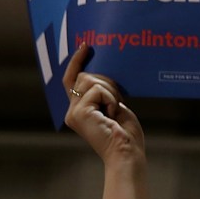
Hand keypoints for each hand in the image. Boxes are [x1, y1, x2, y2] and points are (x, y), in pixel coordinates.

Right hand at [62, 45, 143, 161]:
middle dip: (106, 82)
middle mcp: (72, 111)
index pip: (72, 80)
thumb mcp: (115, 107)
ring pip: (90, 80)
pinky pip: (97, 90)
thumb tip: (101, 74)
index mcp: (80, 110)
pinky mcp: (79, 113)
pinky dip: (111, 99)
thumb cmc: (126, 134)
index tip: (86, 46)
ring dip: (110, 91)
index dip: (76, 62)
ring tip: (115, 110)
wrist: (126, 152)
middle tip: (118, 99)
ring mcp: (74, 112)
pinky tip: (113, 114)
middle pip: (84, 76)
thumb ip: (104, 93)